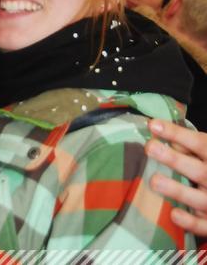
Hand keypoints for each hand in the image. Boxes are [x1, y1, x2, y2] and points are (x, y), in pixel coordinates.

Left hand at [145, 118, 206, 235]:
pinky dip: (190, 222)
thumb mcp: (206, 151)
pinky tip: (174, 214)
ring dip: (177, 190)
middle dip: (173, 159)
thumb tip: (163, 135)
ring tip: (154, 181)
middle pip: (197, 170)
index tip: (153, 125)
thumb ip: (188, 145)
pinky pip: (204, 225)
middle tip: (149, 148)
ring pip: (199, 199)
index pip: (198, 143)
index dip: (176, 133)